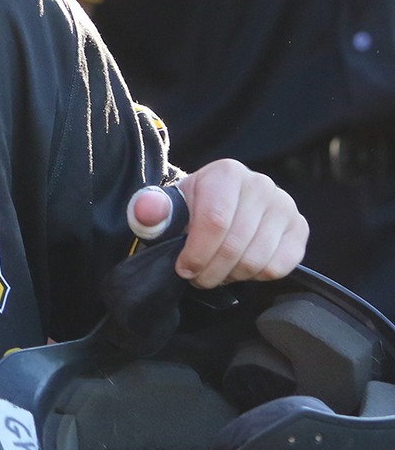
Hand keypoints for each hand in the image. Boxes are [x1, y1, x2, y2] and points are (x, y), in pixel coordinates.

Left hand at [140, 160, 306, 287]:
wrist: (217, 207)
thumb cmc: (189, 210)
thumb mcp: (165, 208)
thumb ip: (151, 210)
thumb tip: (150, 210)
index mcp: (227, 173)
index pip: (215, 222)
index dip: (197, 253)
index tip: (183, 268)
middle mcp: (261, 184)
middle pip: (236, 246)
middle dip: (211, 270)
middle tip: (197, 275)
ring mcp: (285, 206)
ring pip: (257, 261)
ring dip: (231, 275)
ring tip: (216, 269)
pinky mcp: (299, 228)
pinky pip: (279, 267)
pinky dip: (255, 276)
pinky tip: (239, 265)